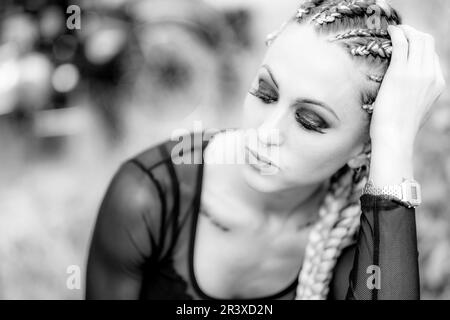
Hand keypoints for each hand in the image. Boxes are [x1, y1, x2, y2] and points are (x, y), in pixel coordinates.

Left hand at [368, 25, 445, 185]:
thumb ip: (419, 96)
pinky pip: (402, 44)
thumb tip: (410, 92)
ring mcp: (417, 74)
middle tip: (400, 32)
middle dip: (414, 32)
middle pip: (428, 42)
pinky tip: (389, 32)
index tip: (407, 43)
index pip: (432, 55)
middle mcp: (431, 76)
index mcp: (438, 84)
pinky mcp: (400, 74)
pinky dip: (397, 33)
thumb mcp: (417, 110)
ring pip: (417, 39)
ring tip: (394, 30)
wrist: (395, 138)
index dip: (420, 45)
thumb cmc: (399, 129)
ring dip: (405, 30)